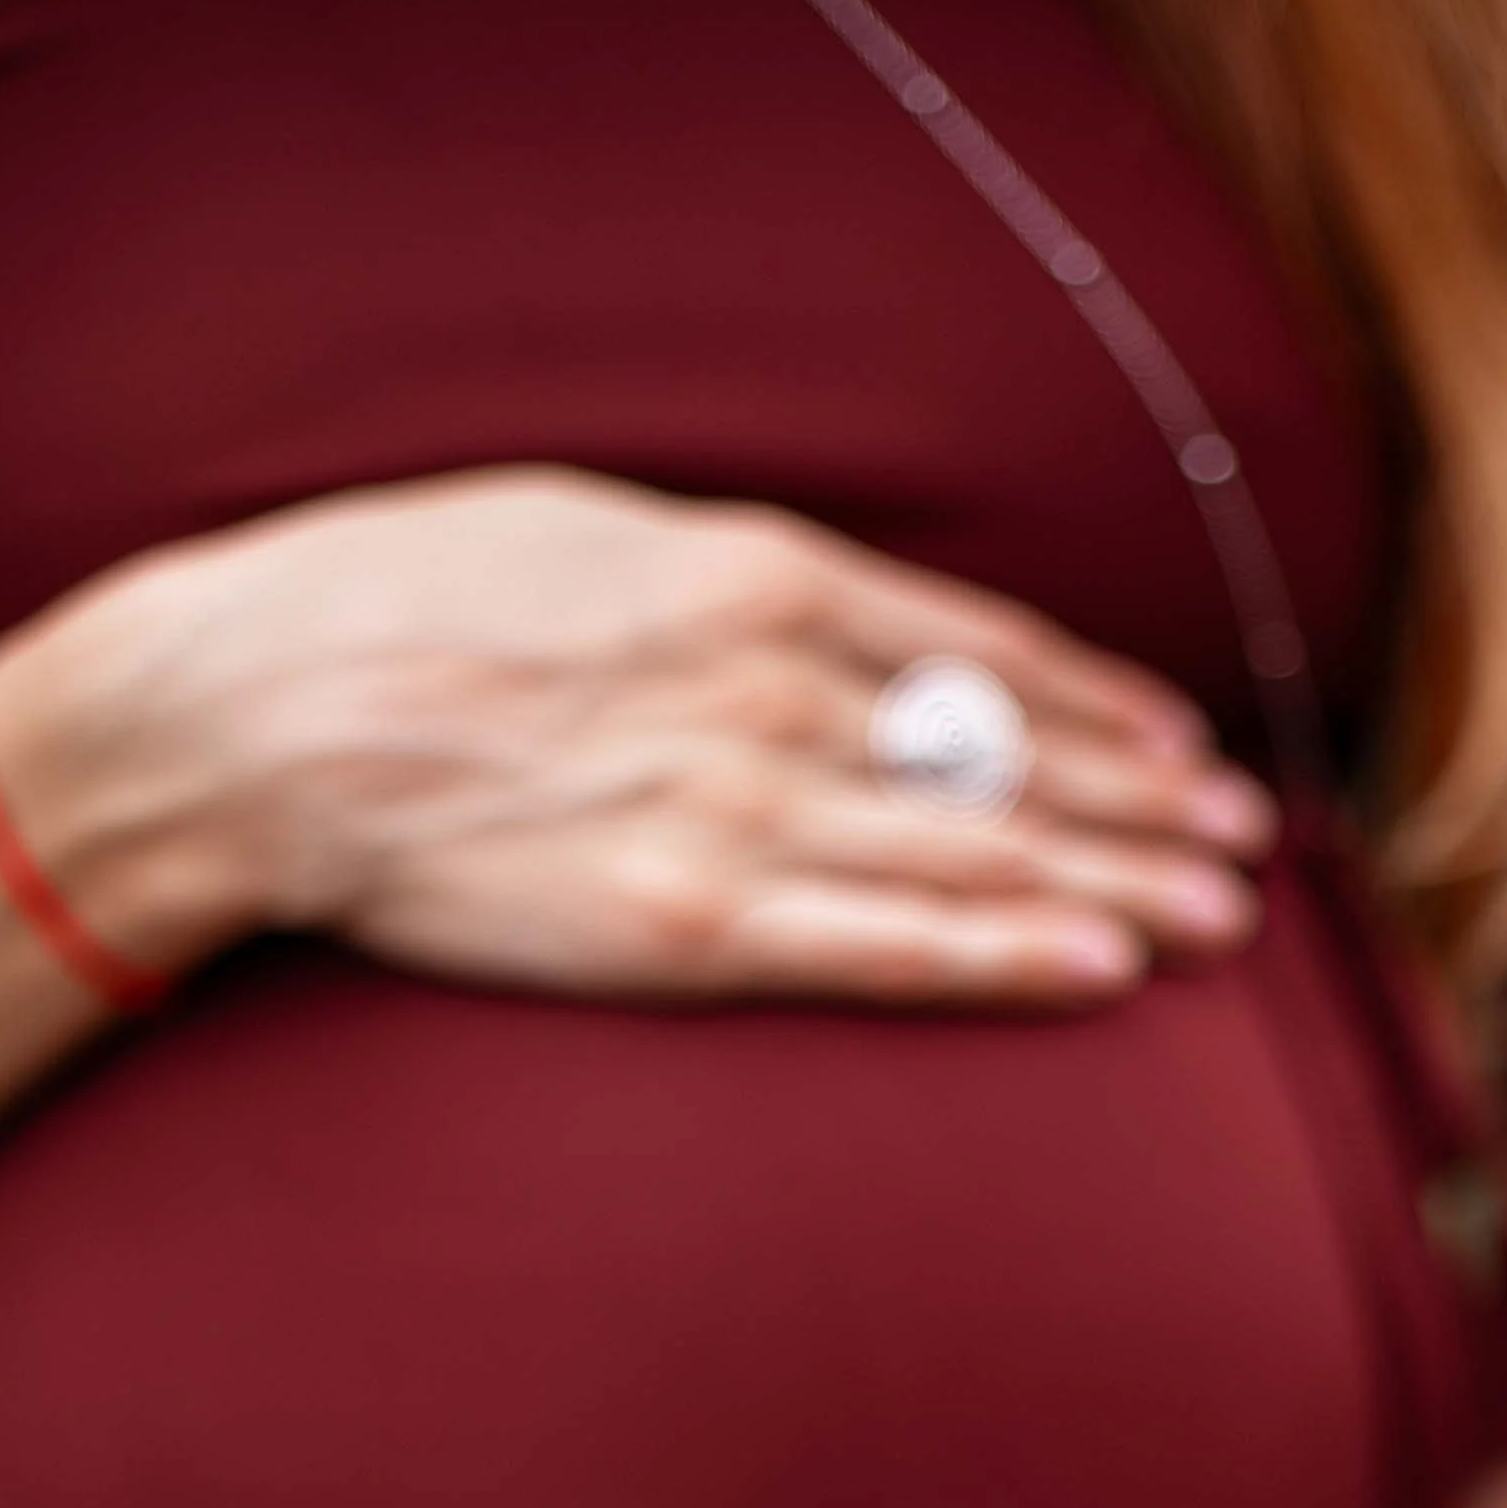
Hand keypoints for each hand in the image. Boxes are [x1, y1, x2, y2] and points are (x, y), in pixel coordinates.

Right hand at [0, 466, 1277, 1008]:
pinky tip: (1100, 968)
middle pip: (1007, 755)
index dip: (1097, 706)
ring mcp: (738, 808)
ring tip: (1214, 919)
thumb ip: (732, 593)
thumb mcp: (594, 539)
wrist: (262, 714)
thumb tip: (841, 636)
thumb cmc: (406, 612)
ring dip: (1113, 884)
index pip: (979, 652)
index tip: (1176, 747)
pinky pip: (882, 941)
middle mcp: (773, 688)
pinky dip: (1001, 951)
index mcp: (754, 577)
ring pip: (973, 847)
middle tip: (1244, 847)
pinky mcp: (689, 921)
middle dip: (1142, 805)